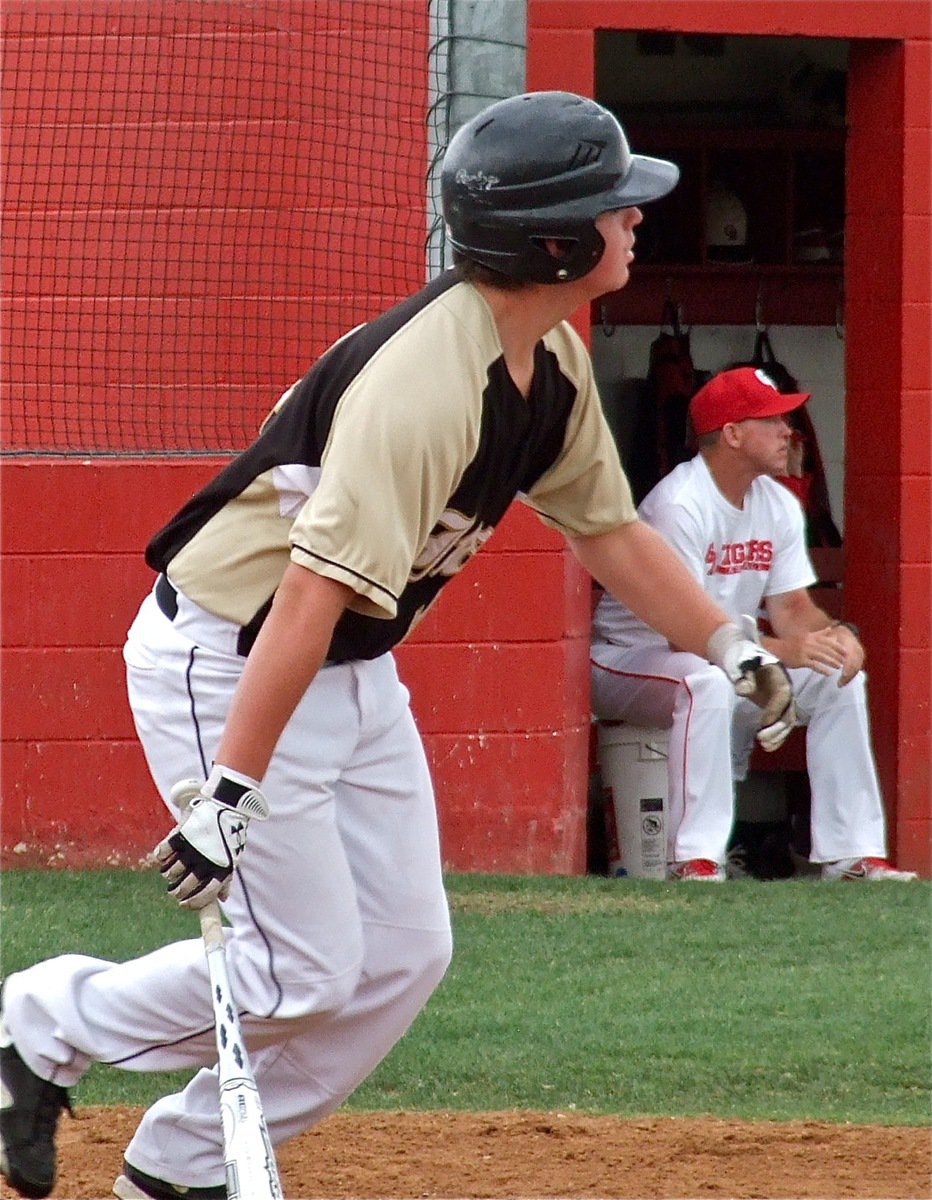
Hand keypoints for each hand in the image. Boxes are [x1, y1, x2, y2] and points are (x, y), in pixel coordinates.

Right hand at [151, 766, 269, 908]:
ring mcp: (193, 849)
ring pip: (172, 872)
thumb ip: (225, 879)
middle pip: (186, 885)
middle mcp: (206, 861)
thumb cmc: (227, 836)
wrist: (225, 807)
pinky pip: (164, 853)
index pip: (206, 894)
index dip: (193, 902)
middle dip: (177, 892)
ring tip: (168, 872)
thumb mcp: (231, 857)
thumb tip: (222, 899)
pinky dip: (160, 857)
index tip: (183, 905)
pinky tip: (161, 857)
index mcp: (221, 868)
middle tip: (173, 891)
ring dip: (169, 874)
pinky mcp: (182, 836)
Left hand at [707, 617, 796, 751]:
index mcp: (779, 677)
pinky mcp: (779, 708)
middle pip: (789, 712)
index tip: (762, 724)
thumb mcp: (740, 665)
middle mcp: (786, 690)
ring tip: (764, 746)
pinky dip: (777, 737)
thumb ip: (742, 677)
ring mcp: (784, 700)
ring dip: (778, 736)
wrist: (743, 659)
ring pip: (788, 721)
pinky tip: (768, 747)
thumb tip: (742, 689)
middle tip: (761, 739)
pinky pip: (782, 724)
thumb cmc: (742, 661)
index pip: (783, 696)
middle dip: (777, 728)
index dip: (774, 711)